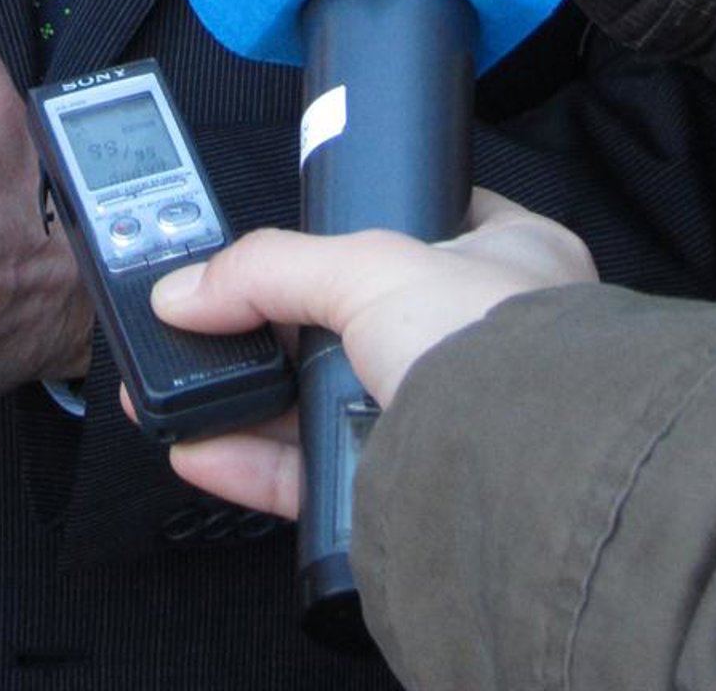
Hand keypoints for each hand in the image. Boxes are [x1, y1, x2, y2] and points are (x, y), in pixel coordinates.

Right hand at [151, 192, 596, 519]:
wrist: (530, 480)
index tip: (296, 231)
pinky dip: (259, 464)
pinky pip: (319, 477)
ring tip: (186, 389)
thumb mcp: (371, 266)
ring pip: (333, 405)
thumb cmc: (500, 348)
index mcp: (510, 258)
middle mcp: (487, 339)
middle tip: (217, 323)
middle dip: (284, 329)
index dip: (358, 222)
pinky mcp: (412, 492)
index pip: (424, 223)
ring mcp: (451, 419)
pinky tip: (206, 448)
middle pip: (360, 321)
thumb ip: (271, 270)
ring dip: (254, 400)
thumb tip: (188, 288)